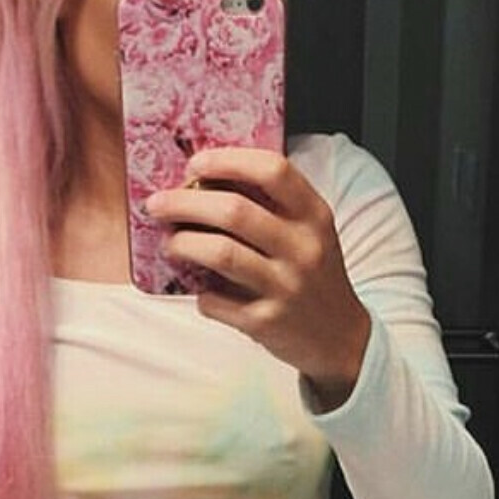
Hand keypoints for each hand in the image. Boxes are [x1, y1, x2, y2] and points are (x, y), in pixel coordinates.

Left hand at [144, 147, 370, 410]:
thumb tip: (204, 181)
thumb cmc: (313, 275)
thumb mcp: (310, 233)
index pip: (274, 171)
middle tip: (158, 204)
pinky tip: (199, 290)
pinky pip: (215, 301)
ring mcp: (286, 287)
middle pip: (234, 211)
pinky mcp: (267, 322)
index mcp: (314, 216)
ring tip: (170, 243)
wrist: (340, 337)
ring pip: (221, 253)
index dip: (229, 161)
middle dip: (185, 203)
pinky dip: (199, 293)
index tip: (196, 163)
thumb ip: (273, 206)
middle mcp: (304, 248)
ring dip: (183, 243)